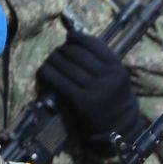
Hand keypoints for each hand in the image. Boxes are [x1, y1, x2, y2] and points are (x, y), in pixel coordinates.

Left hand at [35, 29, 144, 149]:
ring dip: (53, 60)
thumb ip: (100, 58)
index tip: (69, 38)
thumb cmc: (113, 96)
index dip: (77, 37)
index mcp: (116, 67)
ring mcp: (95, 90)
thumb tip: (72, 37)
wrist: (118, 126)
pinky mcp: (82, 102)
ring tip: (50, 61)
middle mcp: (107, 77)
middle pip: (76, 54)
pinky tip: (44, 71)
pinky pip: (59, 82)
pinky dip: (48, 73)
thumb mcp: (115, 75)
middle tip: (57, 52)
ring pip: (66, 66)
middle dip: (63, 50)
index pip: (92, 44)